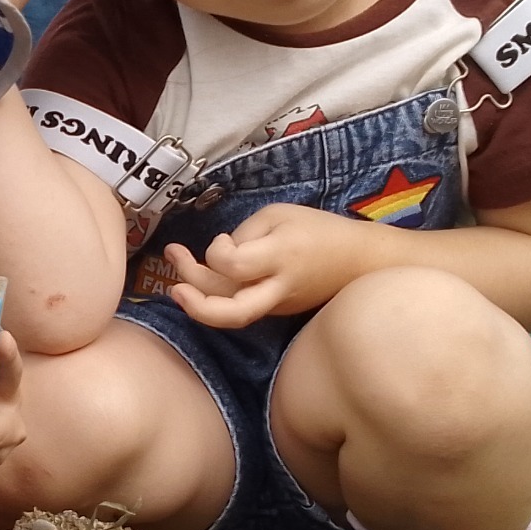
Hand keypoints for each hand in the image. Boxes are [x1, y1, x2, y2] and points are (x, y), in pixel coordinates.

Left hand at [164, 205, 376, 326]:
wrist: (359, 261)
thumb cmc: (318, 230)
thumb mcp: (280, 215)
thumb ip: (245, 234)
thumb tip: (220, 256)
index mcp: (281, 257)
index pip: (234, 265)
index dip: (217, 252)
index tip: (222, 238)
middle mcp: (277, 289)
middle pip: (232, 313)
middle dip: (196, 305)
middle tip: (171, 285)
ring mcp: (276, 306)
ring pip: (230, 312)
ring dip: (197, 296)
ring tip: (175, 268)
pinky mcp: (274, 311)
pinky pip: (239, 306)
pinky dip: (215, 294)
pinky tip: (199, 275)